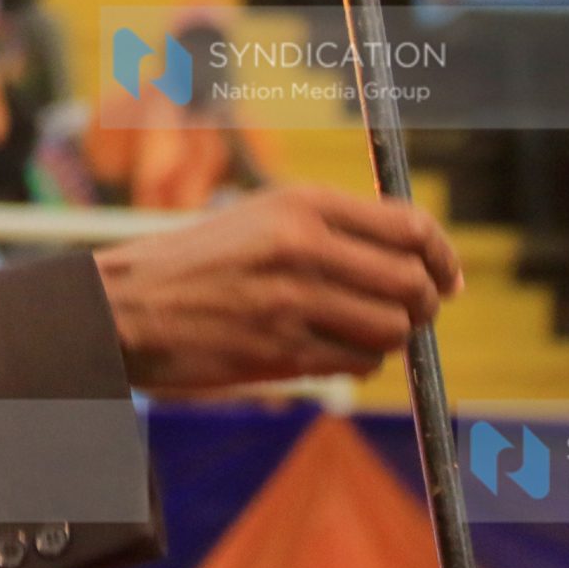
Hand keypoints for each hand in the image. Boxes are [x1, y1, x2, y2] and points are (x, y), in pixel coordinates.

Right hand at [91, 185, 461, 389]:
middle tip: (414, 313)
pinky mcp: (281, 350)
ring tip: (362, 333)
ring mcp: (292, 301)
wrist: (121, 307)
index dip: (443, 255)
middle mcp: (302, 247)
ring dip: (390, 338)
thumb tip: (415, 258)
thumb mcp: (259, 219)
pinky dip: (359, 363)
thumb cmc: (193, 264)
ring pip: (391, 328)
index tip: (447, 276)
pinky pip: (357, 362)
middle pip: (412, 282)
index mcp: (299, 204)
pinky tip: (334, 353)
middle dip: (425, 304)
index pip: (409, 227)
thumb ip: (330, 230)